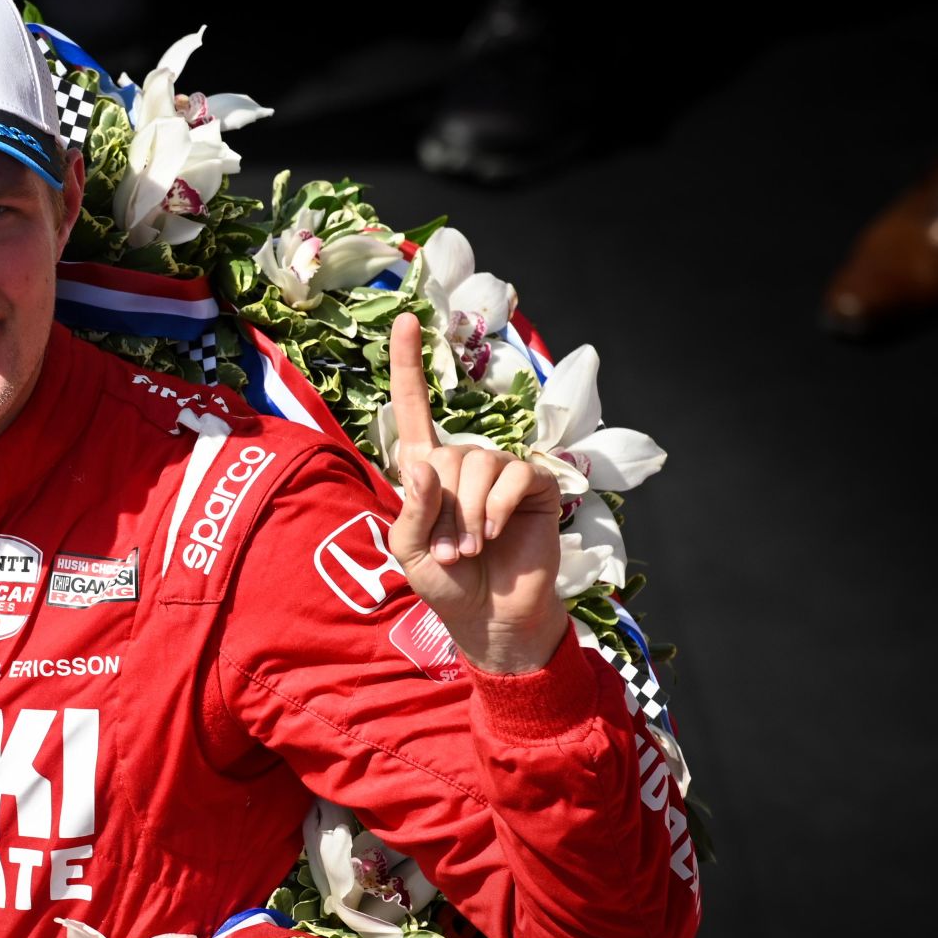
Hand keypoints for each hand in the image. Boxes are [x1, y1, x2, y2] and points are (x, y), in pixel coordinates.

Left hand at [385, 312, 567, 672]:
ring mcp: (500, 472)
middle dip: (444, 508)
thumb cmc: (447, 584)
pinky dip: (497, 507)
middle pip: (445, 454)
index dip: (407, 364)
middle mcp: (464, 463)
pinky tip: (496, 533)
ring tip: (471, 549)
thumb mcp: (411, 551)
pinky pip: (512, 476)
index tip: (405, 318)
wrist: (492, 618)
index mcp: (427, 472)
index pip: (413, 409)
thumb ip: (414, 508)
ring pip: (476, 465)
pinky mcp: (532, 486)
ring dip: (469, 515)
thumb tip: (423, 463)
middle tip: (451, 550)